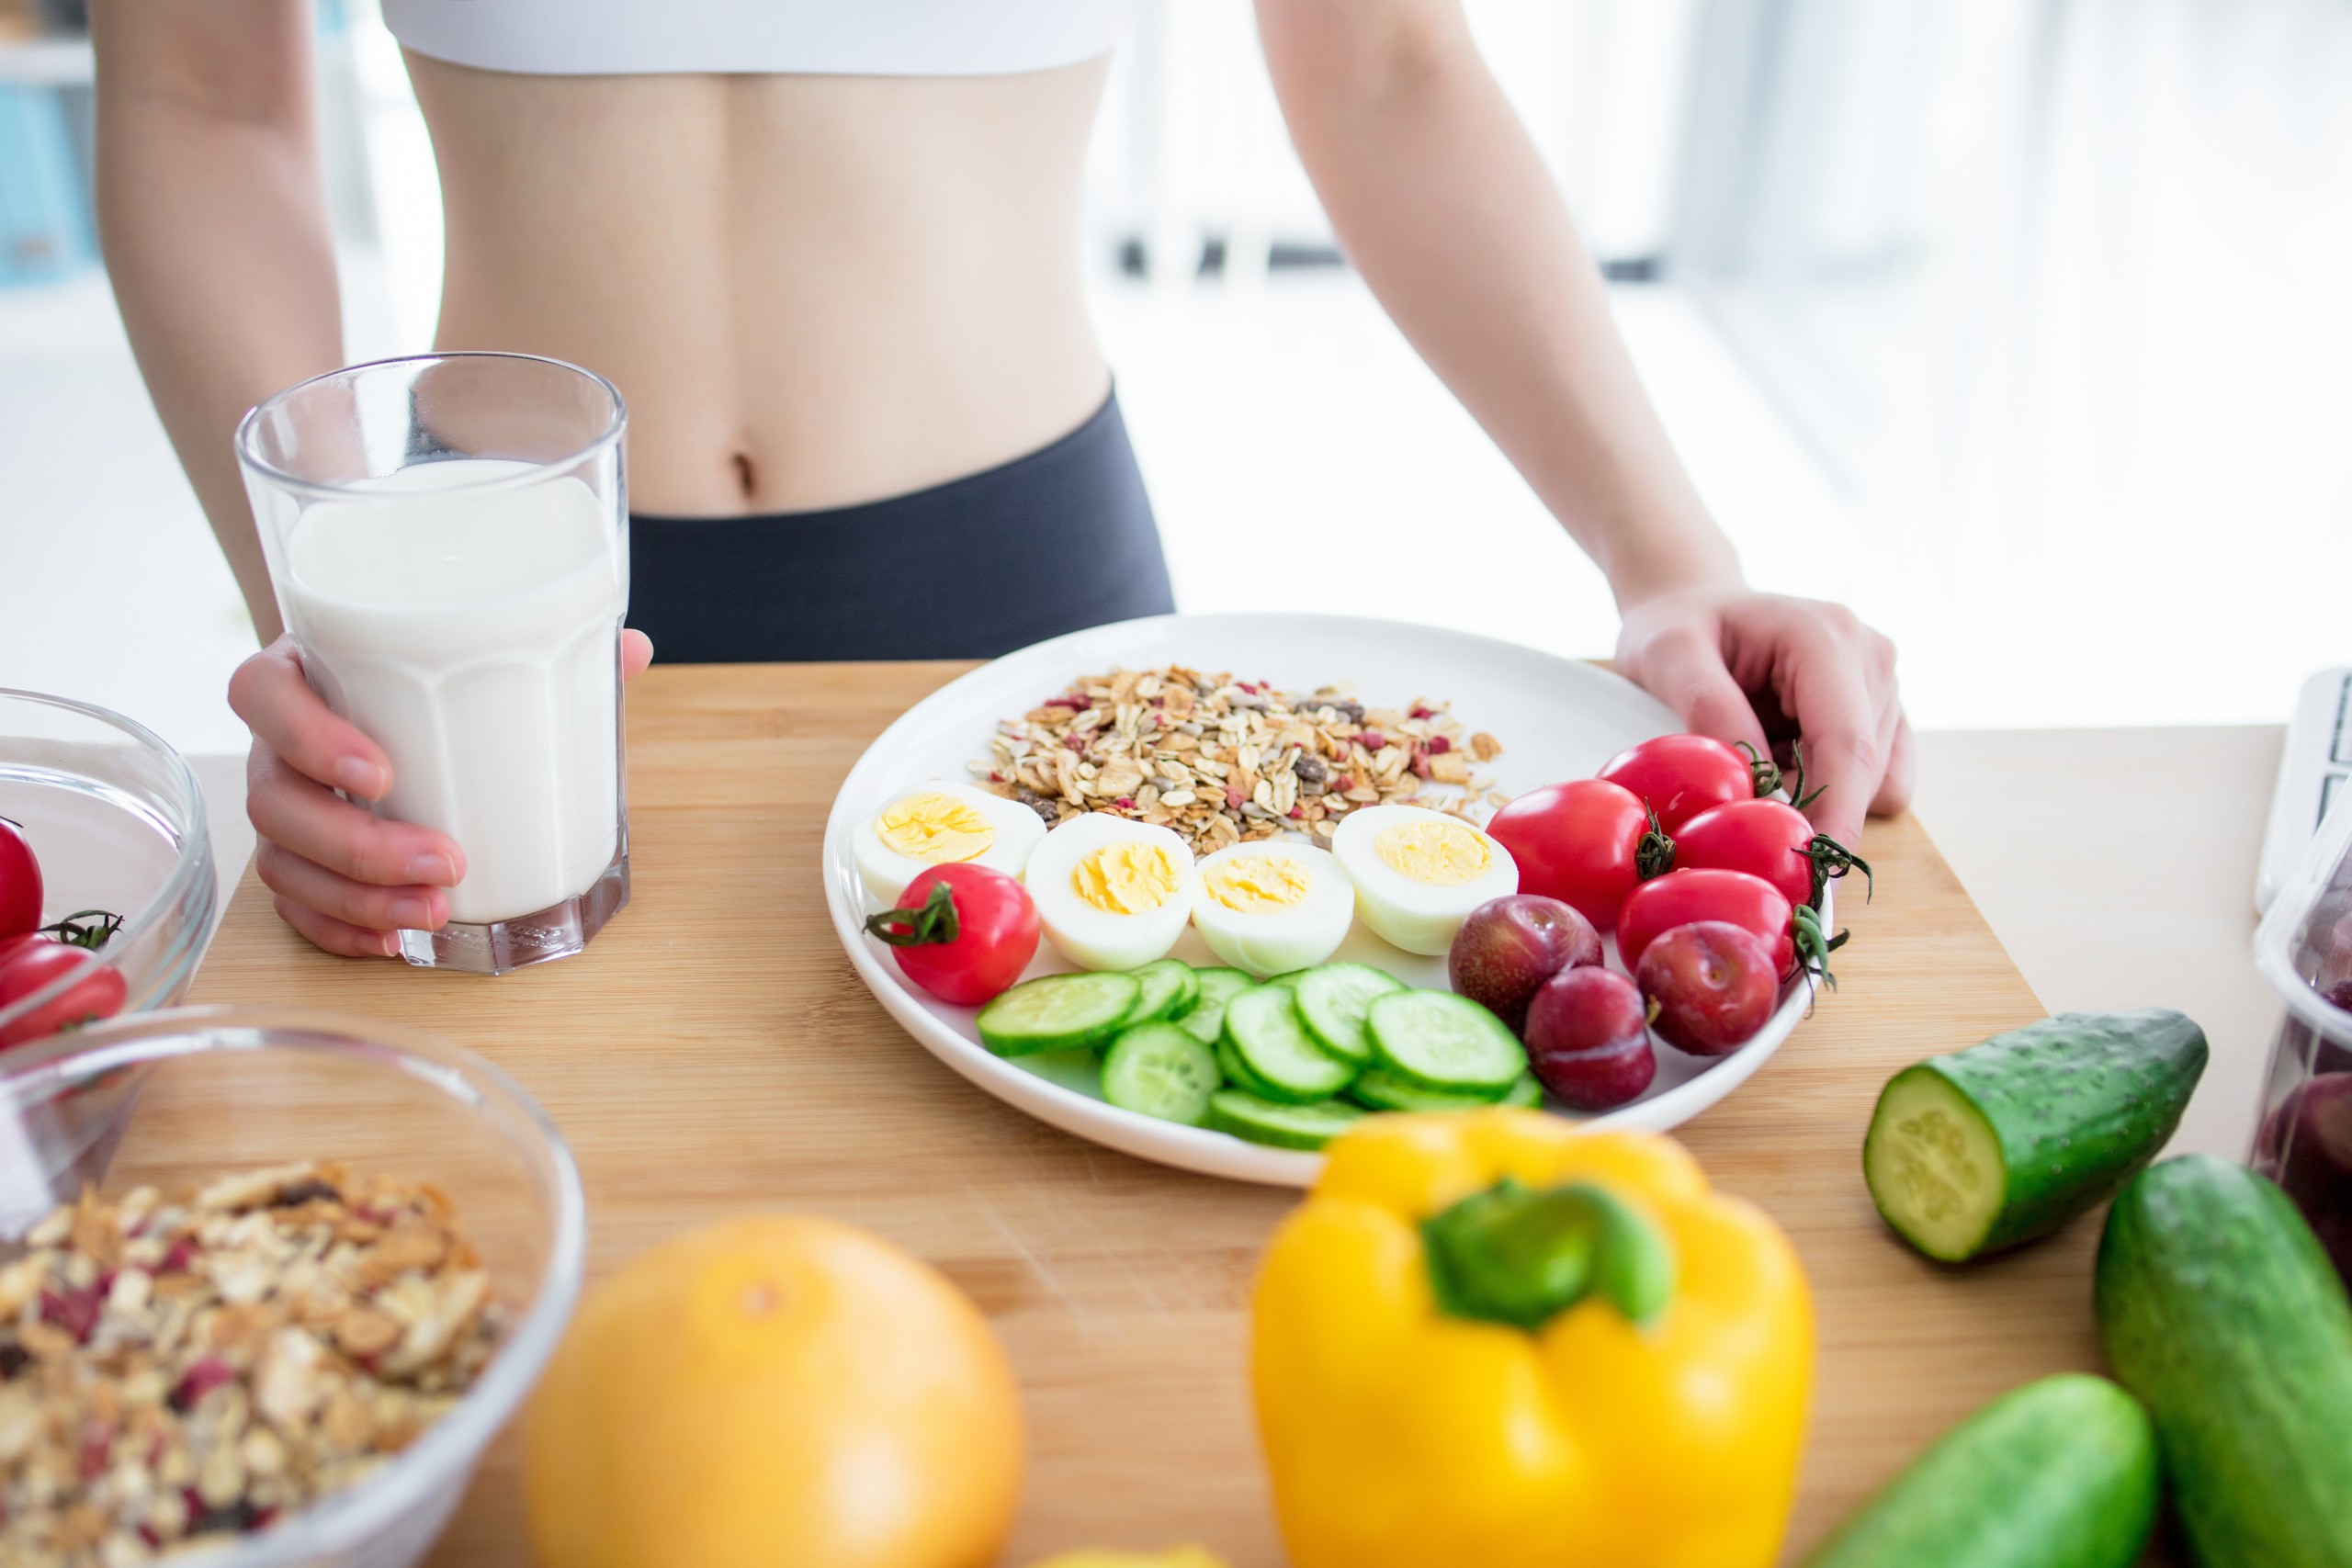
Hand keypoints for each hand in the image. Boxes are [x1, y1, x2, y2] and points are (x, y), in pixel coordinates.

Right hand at [228, 630, 655, 957]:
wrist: (397, 697)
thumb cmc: (435, 675)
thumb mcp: (475, 650)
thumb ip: (547, 645)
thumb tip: (632, 650)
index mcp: (307, 672)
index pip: (262, 694)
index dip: (307, 737)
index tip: (381, 775)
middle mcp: (278, 741)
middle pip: (274, 798)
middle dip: (358, 845)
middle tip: (445, 863)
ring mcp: (282, 803)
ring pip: (282, 861)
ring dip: (356, 897)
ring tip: (433, 913)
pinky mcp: (293, 857)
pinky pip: (294, 904)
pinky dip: (339, 928)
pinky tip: (393, 940)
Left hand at [1614, 586, 1912, 849]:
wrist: (1695, 604)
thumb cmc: (1678, 626)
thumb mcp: (1670, 657)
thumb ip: (1710, 711)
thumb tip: (1755, 784)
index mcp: (1825, 636)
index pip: (1847, 740)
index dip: (1837, 811)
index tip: (1817, 869)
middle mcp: (1869, 656)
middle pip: (1865, 768)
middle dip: (1814, 806)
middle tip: (1743, 799)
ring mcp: (1883, 683)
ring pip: (1876, 779)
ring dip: (1817, 790)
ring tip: (1760, 755)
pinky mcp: (1882, 710)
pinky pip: (1881, 778)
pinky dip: (1832, 786)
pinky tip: (1788, 757)